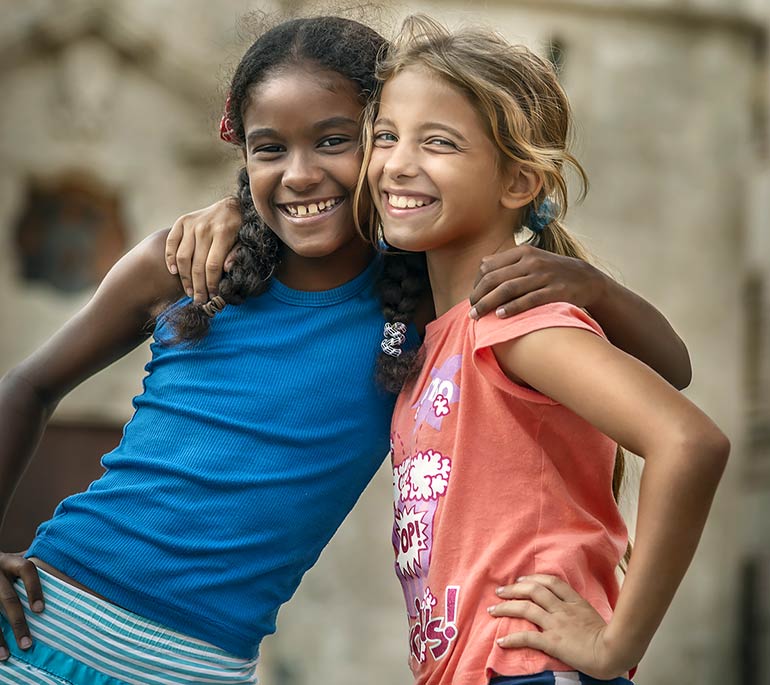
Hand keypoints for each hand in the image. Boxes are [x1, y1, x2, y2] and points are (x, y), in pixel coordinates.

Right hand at [0, 553, 43, 659]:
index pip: (26, 569)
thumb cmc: (6, 565)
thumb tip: (71, 571)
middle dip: (17, 622)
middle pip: (8, 598)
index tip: (40, 610)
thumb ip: (36, 564)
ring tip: (5, 655)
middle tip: (27, 644)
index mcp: (11, 561)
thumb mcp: (16, 559)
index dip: (34, 589)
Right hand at [165, 197, 241, 302]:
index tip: (212, 297)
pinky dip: (170, 258)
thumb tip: (226, 270)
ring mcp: (191, 223)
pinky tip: (174, 272)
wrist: (233, 204)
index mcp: (223, 232)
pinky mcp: (182, 221)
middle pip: (196, 265)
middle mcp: (204, 227)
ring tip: (190, 291)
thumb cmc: (241, 228)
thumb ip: (237, 254)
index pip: (212, 266)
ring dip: (184, 278)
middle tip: (199, 301)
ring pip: (183, 257)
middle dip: (198, 287)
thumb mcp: (246, 241)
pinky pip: (171, 243)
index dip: (211, 285)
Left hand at [469, 244, 604, 318]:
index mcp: (523, 252)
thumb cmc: (552, 272)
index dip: (476, 284)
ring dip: (488, 304)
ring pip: (507, 289)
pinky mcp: (555, 291)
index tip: (473, 298)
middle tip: (471, 311)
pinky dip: (511, 308)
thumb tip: (481, 273)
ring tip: (477, 316)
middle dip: (478, 296)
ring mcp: (543, 276)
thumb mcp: (532, 260)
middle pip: (494, 278)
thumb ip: (509, 264)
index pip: (487, 266)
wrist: (587, 279)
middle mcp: (531, 262)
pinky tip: (499, 316)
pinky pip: (528, 300)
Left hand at [489, 574, 634, 679]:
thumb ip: (579, 609)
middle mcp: (562, 609)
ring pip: (526, 608)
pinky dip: (512, 638)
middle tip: (500, 591)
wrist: (614, 652)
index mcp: (574, 601)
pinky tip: (501, 641)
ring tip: (493, 610)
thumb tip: (570, 608)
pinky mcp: (553, 642)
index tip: (521, 580)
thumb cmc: (610, 638)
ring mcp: (556, 624)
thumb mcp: (594, 615)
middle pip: (533, 590)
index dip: (533, 579)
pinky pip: (527, 637)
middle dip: (513, 589)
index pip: (550, 582)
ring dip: (506, 608)